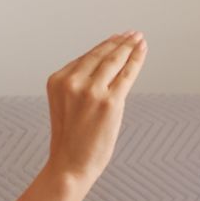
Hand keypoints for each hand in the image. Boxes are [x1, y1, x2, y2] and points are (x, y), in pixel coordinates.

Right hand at [45, 31, 147, 188]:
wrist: (70, 165)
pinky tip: (142, 51)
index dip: (104, 46)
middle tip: (132, 34)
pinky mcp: (109, 102)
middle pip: (100, 55)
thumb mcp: (66, 105)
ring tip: (139, 39)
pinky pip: (126, 75)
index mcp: (57, 80)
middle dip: (119, 43)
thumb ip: (80, 85)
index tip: (116, 38)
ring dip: (129, 48)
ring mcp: (91, 91)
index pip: (86, 58)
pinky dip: (136, 60)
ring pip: (114, 61)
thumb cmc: (70, 140)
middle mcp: (72, 82)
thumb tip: (107, 67)